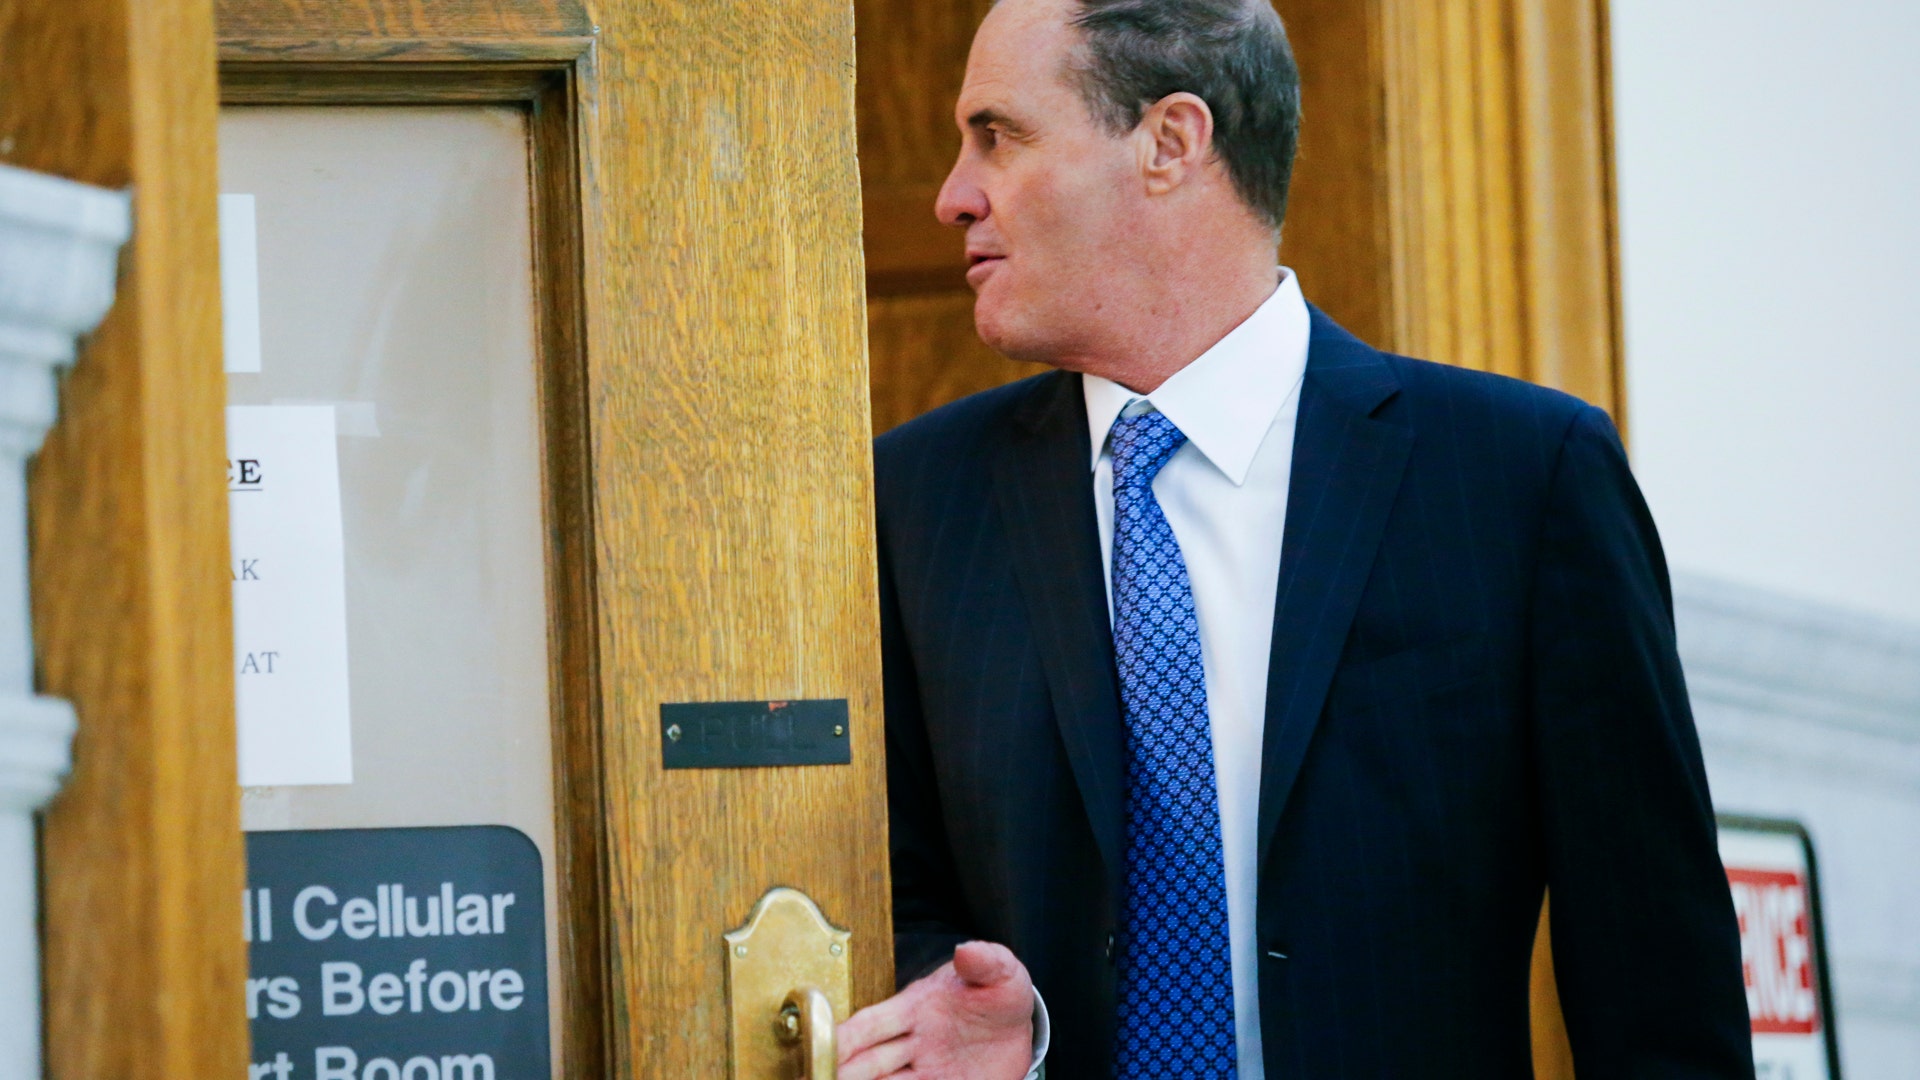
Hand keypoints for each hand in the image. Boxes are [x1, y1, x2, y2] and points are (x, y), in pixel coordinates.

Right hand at [836, 940, 1035, 1079]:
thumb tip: (967, 950)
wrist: (1021, 1028)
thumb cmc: (998, 995)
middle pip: (868, 1064)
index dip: (845, 1037)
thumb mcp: (1002, 974)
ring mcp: (927, 1072)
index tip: (820, 1046)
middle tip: (819, 1078)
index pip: (871, 1024)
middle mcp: (914, 1044)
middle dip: (841, 1074)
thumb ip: (987, 962)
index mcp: (917, 1008)